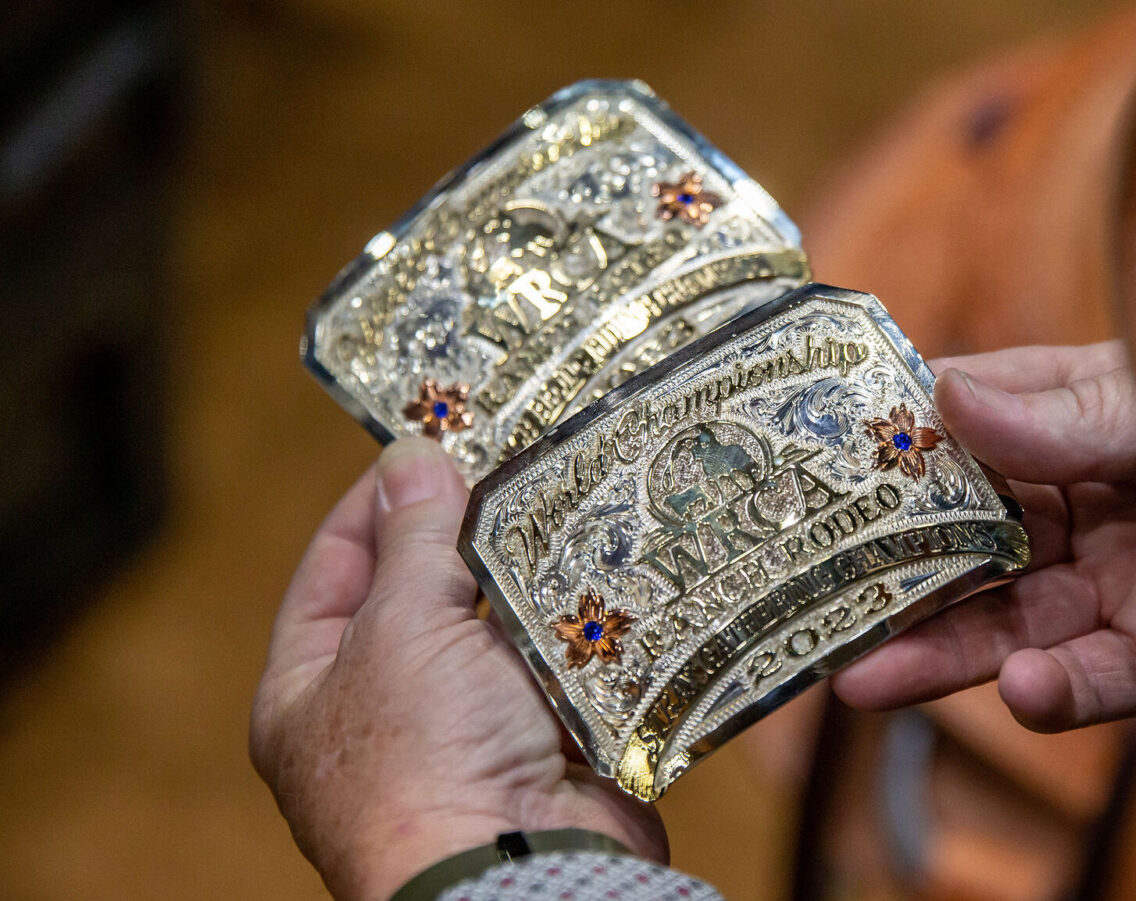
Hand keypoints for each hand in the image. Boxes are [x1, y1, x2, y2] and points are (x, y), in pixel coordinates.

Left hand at [250, 439, 664, 900]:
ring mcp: (468, 734)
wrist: (514, 872)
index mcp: (311, 690)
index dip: (377, 501)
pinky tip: (605, 574)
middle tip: (513, 459)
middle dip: (468, 533)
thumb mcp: (401, 628)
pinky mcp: (545, 747)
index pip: (334, 568)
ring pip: (502, 629)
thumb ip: (415, 540)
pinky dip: (581, 629)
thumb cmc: (422, 760)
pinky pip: (561, 668)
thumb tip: (411, 455)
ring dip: (532, 579)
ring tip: (566, 506)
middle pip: (424, 595)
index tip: (429, 440)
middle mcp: (386, 714)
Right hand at [834, 302, 1135, 730]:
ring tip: (865, 673)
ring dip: (942, 648)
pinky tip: (1024, 692)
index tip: (806, 477)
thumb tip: (947, 399)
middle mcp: (1095, 500)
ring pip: (1012, 621)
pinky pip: (1102, 683)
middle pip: (969, 541)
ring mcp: (1133, 581)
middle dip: (891, 572)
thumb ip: (1082, 409)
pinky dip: (1058, 694)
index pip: (968, 431)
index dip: (890, 455)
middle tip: (807, 603)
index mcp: (1091, 414)